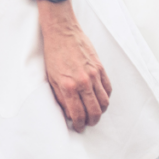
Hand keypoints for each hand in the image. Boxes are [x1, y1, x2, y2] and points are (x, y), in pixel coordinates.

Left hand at [39, 0, 111, 132]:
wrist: (62, 32)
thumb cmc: (53, 53)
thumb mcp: (51, 77)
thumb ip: (60, 96)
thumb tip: (68, 111)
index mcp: (68, 86)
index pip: (78, 113)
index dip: (79, 124)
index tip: (78, 127)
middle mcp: (83, 82)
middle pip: (95, 111)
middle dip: (92, 121)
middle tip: (88, 124)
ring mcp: (94, 75)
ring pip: (104, 102)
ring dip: (101, 111)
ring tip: (95, 114)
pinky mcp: (101, 68)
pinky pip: (108, 88)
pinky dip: (106, 98)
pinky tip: (100, 100)